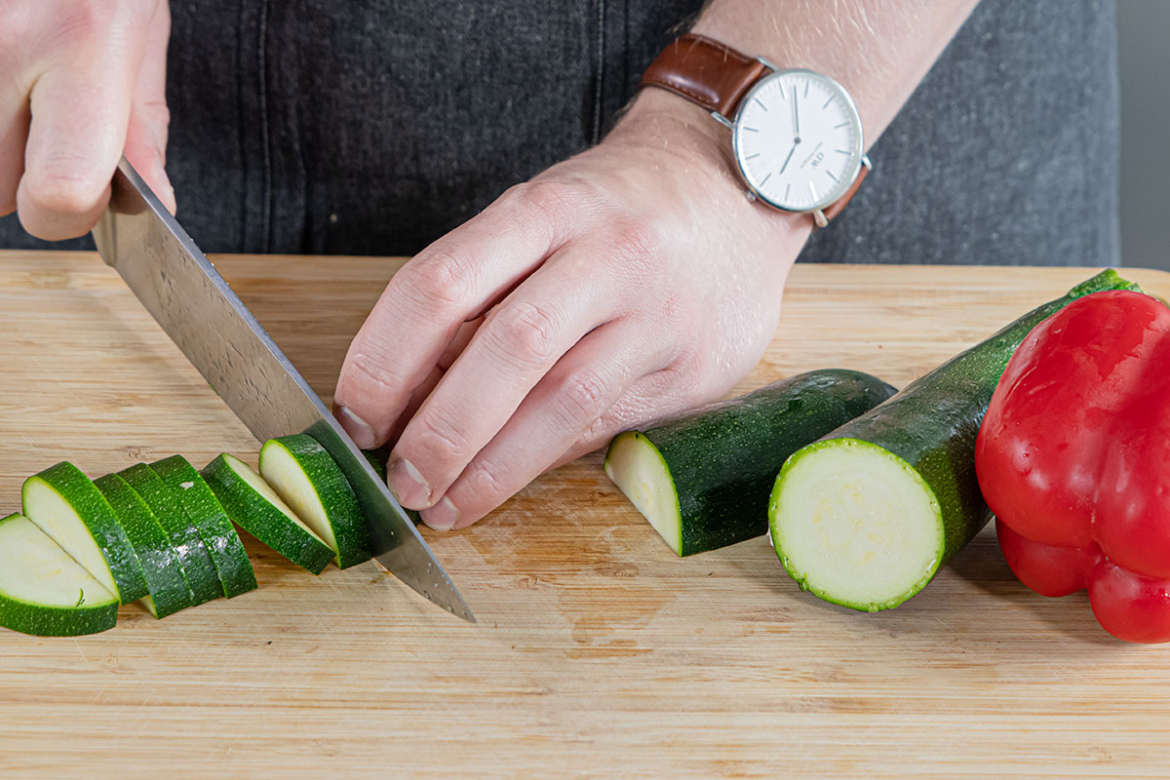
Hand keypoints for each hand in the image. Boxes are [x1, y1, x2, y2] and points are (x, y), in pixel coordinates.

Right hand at [2, 0, 173, 239]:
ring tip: (17, 80)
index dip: (67, 212)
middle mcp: (2, 44)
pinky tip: (3, 68)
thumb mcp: (140, 31)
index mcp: (82, 45)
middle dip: (23, 174)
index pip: (59, 193)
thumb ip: (142, 126)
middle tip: (41, 112)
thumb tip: (150, 203)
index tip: (78, 195)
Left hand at [333, 90, 809, 529]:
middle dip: (439, 429)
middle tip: (399, 481)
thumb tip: (405, 394)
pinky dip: (546, 459)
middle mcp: (606, 254)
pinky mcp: (697, 366)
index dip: (384, 358)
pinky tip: (505, 481)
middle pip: (507, 348)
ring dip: (492, 466)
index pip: (443, 282)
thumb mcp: (542, 217)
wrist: (738, 189)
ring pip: (564, 400)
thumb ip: (482, 294)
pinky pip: (610, 423)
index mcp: (546, 209)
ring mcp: (659, 311)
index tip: (355, 416)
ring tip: (444, 505)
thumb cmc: (617, 210)